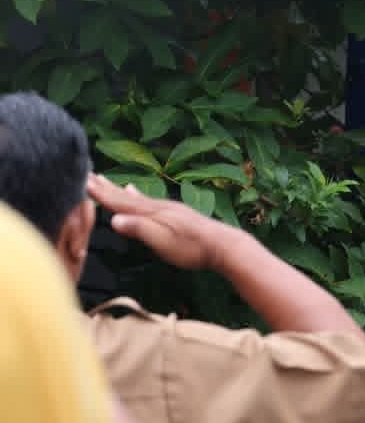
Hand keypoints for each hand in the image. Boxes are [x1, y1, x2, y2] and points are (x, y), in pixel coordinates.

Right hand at [87, 173, 233, 270]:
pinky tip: (138, 192)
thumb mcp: (163, 242)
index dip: (101, 194)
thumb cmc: (192, 248)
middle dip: (107, 188)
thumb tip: (114, 220)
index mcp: (151, 213)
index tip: (82, 181)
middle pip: (126, 196)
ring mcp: (168, 210)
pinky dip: (139, 196)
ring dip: (121, 191)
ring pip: (138, 198)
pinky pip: (150, 201)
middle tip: (88, 175)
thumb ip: (139, 229)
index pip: (120, 202)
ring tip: (111, 182)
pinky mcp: (177, 215)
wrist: (224, 246)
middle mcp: (158, 207)